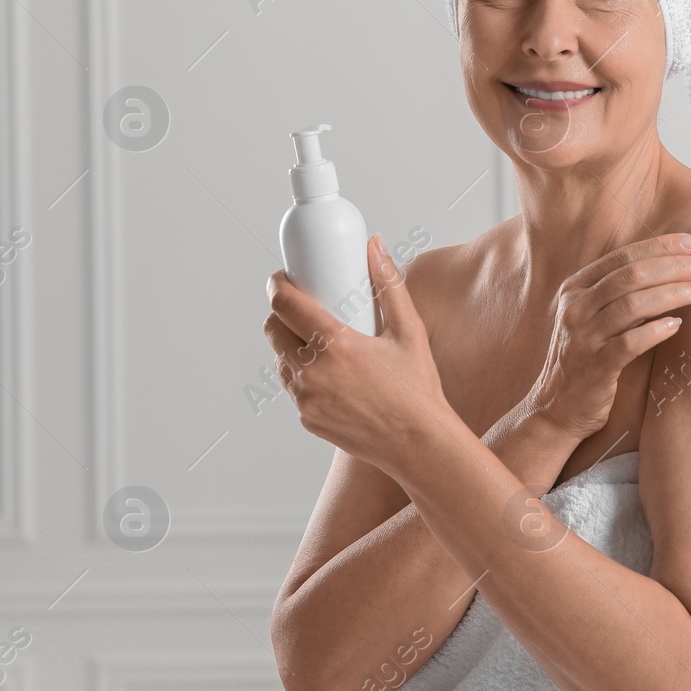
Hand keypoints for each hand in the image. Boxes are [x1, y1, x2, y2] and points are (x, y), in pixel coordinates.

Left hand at [263, 235, 454, 472]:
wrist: (418, 444)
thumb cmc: (418, 388)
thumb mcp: (408, 331)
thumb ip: (389, 284)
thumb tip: (374, 246)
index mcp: (335, 345)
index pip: (284, 304)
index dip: (277, 284)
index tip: (284, 278)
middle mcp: (312, 372)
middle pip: (272, 329)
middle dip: (282, 313)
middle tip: (304, 307)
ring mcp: (305, 399)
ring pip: (281, 359)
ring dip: (292, 346)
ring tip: (322, 342)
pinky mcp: (306, 418)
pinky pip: (295, 388)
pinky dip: (306, 376)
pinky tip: (334, 375)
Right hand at [525, 233, 690, 439]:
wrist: (556, 407)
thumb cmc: (587, 357)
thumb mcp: (595, 317)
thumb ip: (621, 294)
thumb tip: (672, 269)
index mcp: (576, 288)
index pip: (623, 256)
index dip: (660, 247)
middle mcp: (576, 308)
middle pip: (632, 275)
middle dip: (675, 267)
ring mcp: (583, 337)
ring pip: (633, 305)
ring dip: (673, 294)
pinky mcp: (594, 367)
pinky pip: (628, 344)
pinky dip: (655, 331)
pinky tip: (677, 325)